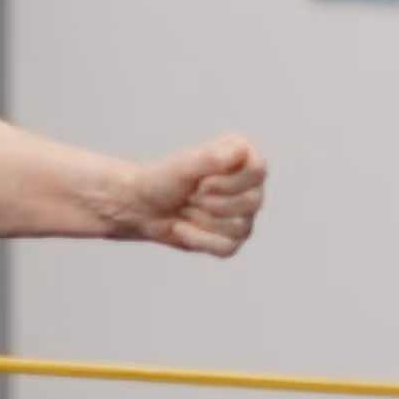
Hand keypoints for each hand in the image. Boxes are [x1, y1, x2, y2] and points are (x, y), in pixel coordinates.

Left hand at [117, 133, 265, 257]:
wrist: (141, 207)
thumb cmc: (162, 181)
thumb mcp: (183, 165)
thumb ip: (211, 157)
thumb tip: (240, 151)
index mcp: (244, 158)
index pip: (257, 171)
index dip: (226, 181)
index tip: (200, 181)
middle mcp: (250, 185)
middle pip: (251, 201)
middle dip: (210, 201)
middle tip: (190, 194)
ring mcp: (245, 215)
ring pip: (239, 226)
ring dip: (202, 219)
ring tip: (186, 209)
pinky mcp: (232, 239)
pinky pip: (227, 247)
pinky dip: (198, 239)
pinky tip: (182, 228)